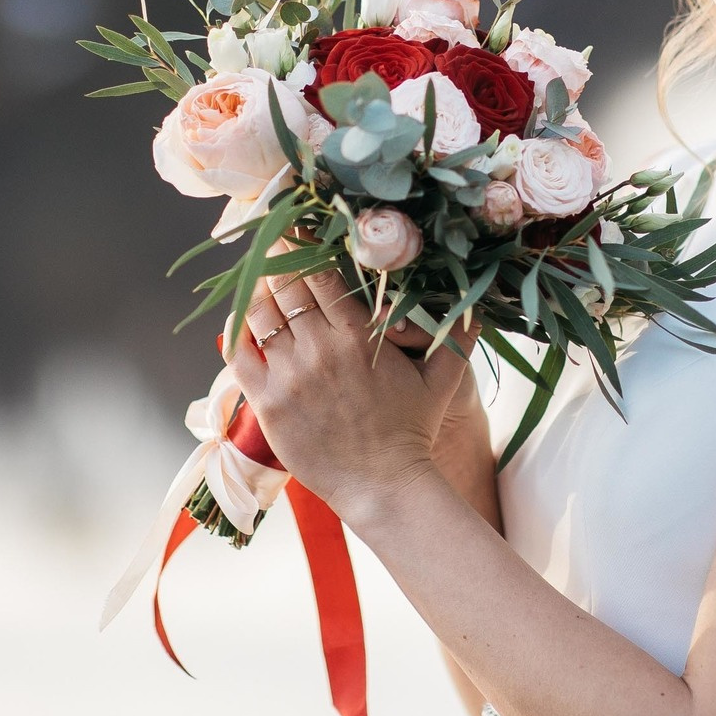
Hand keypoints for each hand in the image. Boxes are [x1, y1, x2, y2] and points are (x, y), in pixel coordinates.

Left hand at [227, 262, 476, 528]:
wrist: (384, 486)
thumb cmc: (412, 431)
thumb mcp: (443, 381)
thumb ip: (458, 336)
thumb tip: (478, 305)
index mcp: (359, 336)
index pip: (322, 274)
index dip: (306, 247)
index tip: (298, 229)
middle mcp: (321, 349)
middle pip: (287, 286)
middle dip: (278, 260)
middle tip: (273, 243)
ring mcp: (291, 375)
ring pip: (260, 313)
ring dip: (257, 290)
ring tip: (257, 278)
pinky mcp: (268, 403)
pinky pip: (239, 354)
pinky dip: (237, 331)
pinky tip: (241, 319)